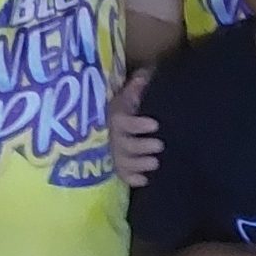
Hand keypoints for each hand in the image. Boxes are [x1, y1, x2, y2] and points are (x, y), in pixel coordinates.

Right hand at [109, 68, 160, 186]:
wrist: (96, 127)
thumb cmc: (115, 109)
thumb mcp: (123, 97)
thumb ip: (133, 88)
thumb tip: (145, 74)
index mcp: (113, 118)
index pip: (123, 122)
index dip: (137, 125)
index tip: (154, 125)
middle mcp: (110, 138)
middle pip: (123, 145)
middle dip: (141, 146)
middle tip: (160, 145)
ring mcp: (110, 154)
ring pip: (122, 161)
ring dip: (138, 163)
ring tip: (155, 163)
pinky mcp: (112, 166)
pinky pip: (119, 174)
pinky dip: (130, 178)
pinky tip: (143, 180)